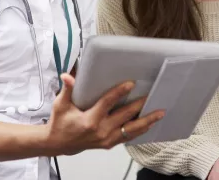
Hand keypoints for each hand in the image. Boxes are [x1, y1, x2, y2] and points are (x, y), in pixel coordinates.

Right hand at [44, 73, 164, 155]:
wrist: (58, 144)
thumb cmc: (60, 123)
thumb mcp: (61, 105)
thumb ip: (68, 89)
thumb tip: (68, 75)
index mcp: (90, 120)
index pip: (108, 103)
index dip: (120, 92)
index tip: (131, 83)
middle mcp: (101, 130)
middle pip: (125, 116)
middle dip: (140, 105)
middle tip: (152, 96)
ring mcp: (107, 139)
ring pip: (131, 130)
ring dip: (147, 121)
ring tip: (160, 113)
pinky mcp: (109, 143)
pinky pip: (129, 137)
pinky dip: (140, 130)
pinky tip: (150, 124)